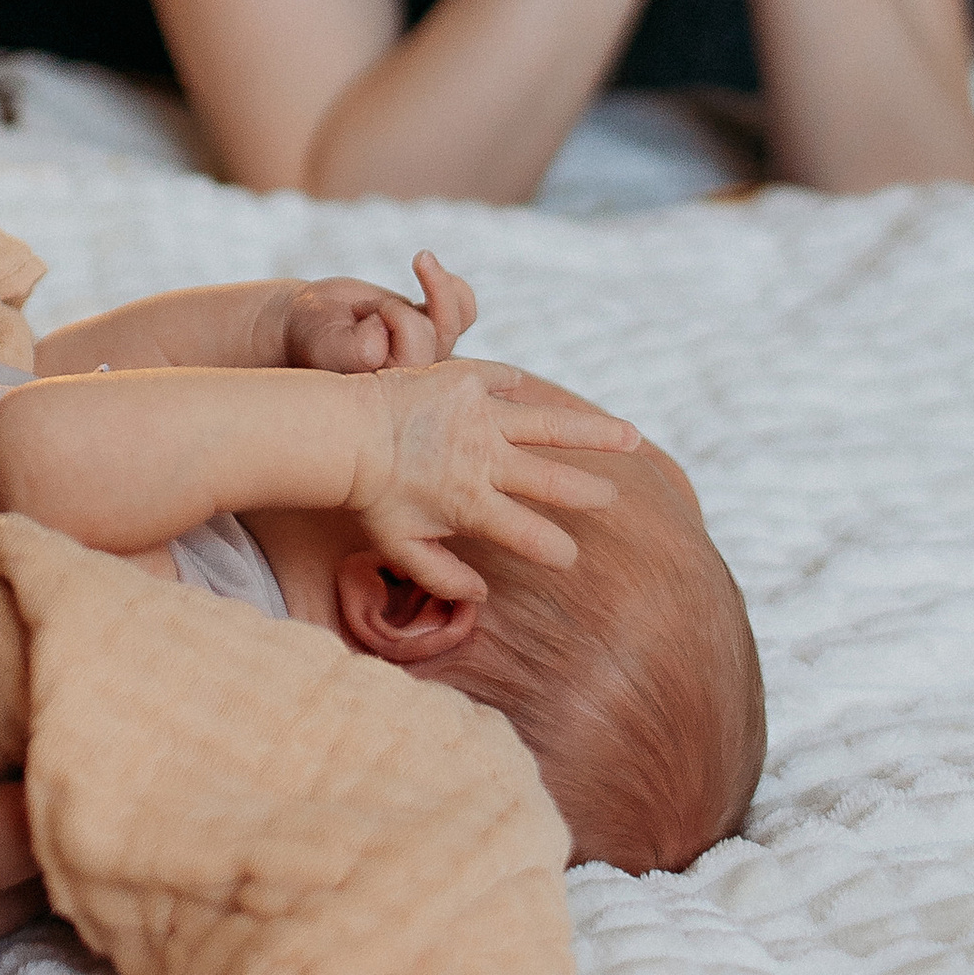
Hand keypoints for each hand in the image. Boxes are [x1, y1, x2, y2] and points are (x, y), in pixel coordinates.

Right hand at [277, 247, 475, 371]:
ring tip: (414, 264)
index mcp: (397, 392)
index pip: (418, 346)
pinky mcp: (431, 329)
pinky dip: (451, 284)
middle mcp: (419, 377)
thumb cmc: (314, 338)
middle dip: (399, 306)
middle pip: (441, 331)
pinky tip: (425, 266)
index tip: (353, 321)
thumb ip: (358, 350)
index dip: (387, 318)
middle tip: (359, 311)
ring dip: (434, 284)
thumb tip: (392, 340)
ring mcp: (428, 353)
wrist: (306, 322)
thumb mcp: (330, 345)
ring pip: (457, 317)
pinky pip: (465, 309)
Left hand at [345, 361, 637, 597]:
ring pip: (549, 423)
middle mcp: (484, 459)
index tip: (570, 558)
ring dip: (594, 431)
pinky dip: (517, 387)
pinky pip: (503, 380)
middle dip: (587, 491)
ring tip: (632, 436)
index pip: (529, 535)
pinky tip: (533, 393)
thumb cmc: (369, 495)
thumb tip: (481, 597)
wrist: (341, 431)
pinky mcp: (467, 377)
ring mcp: (479, 414)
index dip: (554, 549)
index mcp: (472, 505)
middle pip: (552, 479)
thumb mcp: (398, 548)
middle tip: (611, 499)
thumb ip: (440, 578)